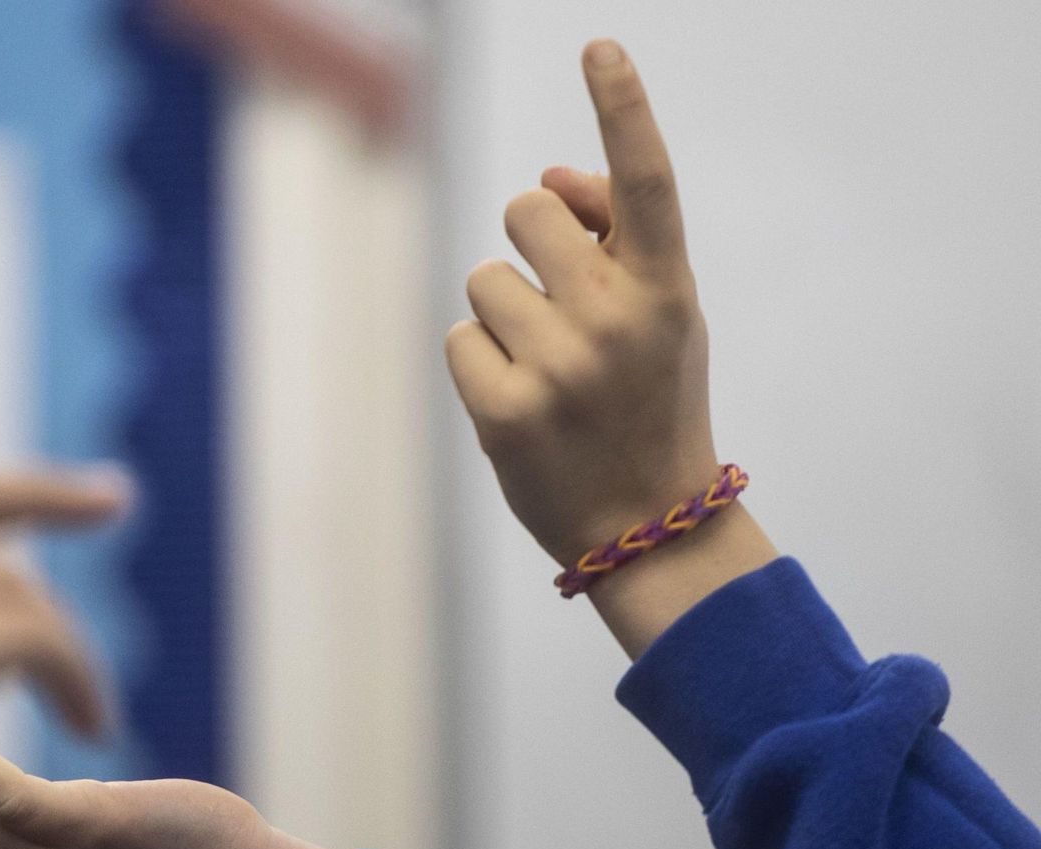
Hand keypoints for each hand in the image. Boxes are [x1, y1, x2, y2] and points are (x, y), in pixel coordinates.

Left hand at [446, 40, 776, 654]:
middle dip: (529, 247)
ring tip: (548, 372)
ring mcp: (560, 367)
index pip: (645, 181)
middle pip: (523, 213)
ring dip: (503, 316)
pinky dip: (479, 364)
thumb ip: (612, 240)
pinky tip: (521, 404)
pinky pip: (458, 337)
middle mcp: (617, 319)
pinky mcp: (504, 410)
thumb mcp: (657, 314)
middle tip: (559, 310)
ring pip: (483, 279)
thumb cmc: (647, 398)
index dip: (622, 108)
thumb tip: (541, 179)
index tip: (598, 46)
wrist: (648, 523)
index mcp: (668, 288)